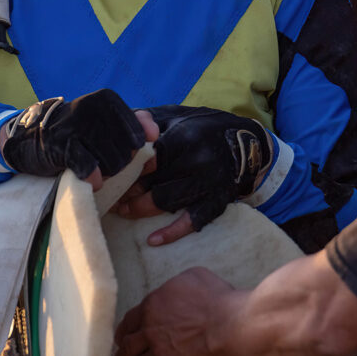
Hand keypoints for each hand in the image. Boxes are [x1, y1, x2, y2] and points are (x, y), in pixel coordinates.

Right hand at [0, 89, 152, 186]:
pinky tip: (92, 180)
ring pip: (112, 162)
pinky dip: (93, 178)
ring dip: (105, 173)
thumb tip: (155, 137)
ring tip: (93, 167)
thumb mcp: (107, 123)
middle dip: (117, 165)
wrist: (31, 137)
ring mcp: (76, 125)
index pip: (138, 137)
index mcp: (108, 99)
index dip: (131, 152)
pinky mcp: (60, 145)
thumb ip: (135, 125)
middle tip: (100, 161)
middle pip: (126, 153)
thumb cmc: (77, 133)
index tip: (116, 151)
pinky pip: (89, 167)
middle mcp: (93, 107)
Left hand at [112, 266, 240, 355]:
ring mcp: (160, 355)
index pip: (128, 322)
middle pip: (127, 349)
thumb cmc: (216, 297)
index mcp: (152, 308)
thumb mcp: (194, 277)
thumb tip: (176, 289)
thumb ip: (177, 285)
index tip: (121, 340)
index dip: (122, 333)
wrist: (229, 324)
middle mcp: (150, 332)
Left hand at [114, 105, 272, 243]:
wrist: (248, 144)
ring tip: (124, 210)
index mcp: (183, 138)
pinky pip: (192, 221)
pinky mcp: (216, 201)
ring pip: (164, 202)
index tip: (108, 175)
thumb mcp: (177, 115)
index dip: (124, 168)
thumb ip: (148, 119)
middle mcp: (196, 161)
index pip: (145, 157)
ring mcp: (207, 184)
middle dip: (127, 190)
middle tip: (110, 195)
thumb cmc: (204, 128)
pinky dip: (171, 233)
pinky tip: (153, 240)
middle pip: (151, 182)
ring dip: (140, 209)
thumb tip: (119, 122)